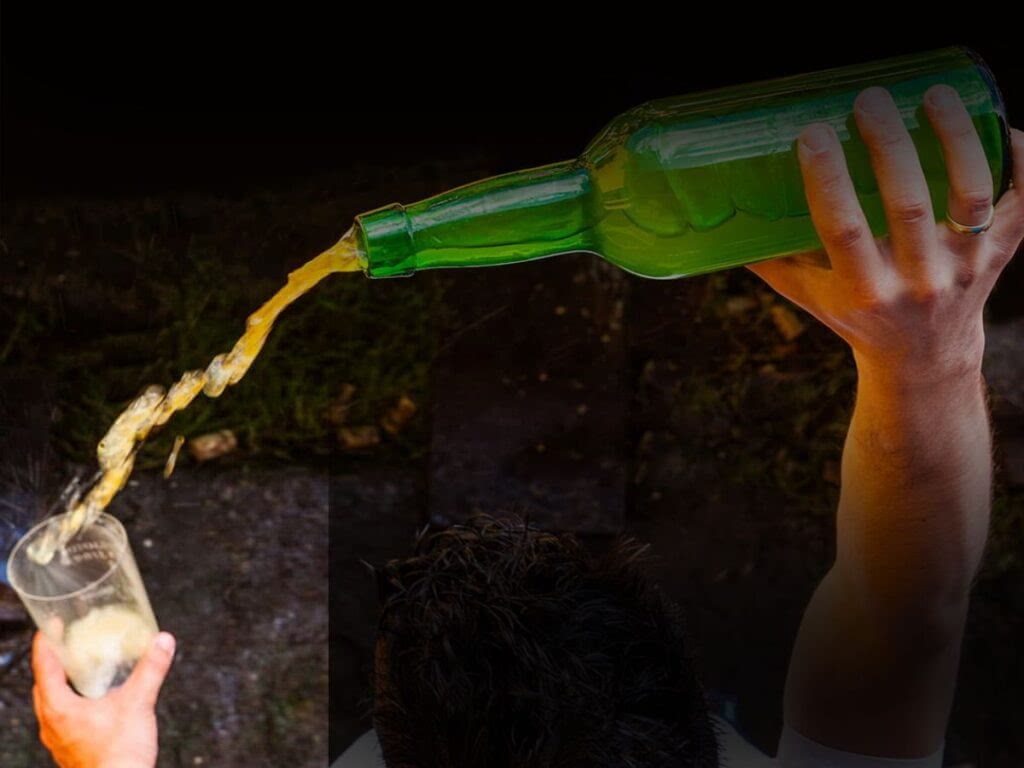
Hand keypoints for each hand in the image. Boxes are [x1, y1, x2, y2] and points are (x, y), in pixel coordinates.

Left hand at [32, 630, 175, 767]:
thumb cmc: (119, 755)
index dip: (46, 642)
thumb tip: (163, 642)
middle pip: (44, 684)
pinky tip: (91, 700)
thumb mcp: (139, 704)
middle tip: (66, 642)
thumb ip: (151, 669)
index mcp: (59, 709)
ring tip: (79, 668)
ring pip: (51, 703)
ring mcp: (59, 738)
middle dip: (54, 661)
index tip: (51, 625)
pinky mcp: (69, 748)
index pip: (43, 667)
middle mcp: (52, 724)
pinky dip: (70, 700)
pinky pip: (62, 717)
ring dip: (61, 682)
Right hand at [750, 85, 1023, 386]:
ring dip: (956, 140)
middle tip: (869, 100)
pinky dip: (1022, 162)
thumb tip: (725, 212)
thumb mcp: (808, 296)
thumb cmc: (856, 318)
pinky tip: (1004, 126)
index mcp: (863, 291)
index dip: (828, 179)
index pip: (843, 230)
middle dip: (889, 146)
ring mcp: (965, 266)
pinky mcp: (1000, 253)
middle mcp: (917, 281)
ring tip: (934, 95)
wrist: (922, 359)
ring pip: (970, 195)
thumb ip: (771, 258)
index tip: (813, 132)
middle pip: (909, 205)